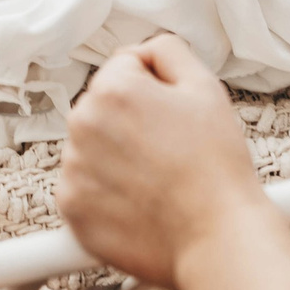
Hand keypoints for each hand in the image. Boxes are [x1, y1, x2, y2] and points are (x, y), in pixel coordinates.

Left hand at [55, 34, 272, 289]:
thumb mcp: (205, 87)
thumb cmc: (216, 169)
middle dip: (130, 121)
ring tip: (157, 178)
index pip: (124, 66)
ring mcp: (73, 169)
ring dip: (116, 156)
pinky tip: (140, 200)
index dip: (156, 88)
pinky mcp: (71, 208)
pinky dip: (105, 192)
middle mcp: (83, 124)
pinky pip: (84, 186)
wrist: (218, 238)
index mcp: (113, 89)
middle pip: (103, 106)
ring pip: (93, 146)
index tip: (172, 115)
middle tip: (170, 148)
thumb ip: (168, 51)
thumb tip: (144, 52)